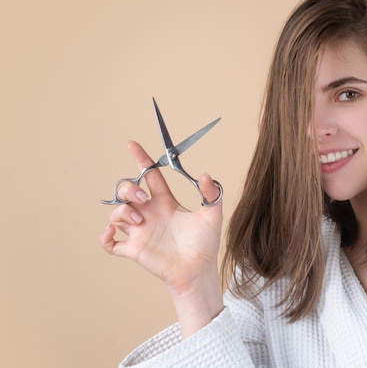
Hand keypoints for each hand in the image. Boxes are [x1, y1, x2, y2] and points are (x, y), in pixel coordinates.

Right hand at [100, 141, 223, 332]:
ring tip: (139, 221)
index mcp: (165, 202)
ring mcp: (140, 231)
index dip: (141, 159)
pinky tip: (111, 233)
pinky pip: (110, 243)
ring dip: (121, 212)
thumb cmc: (204, 244)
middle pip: (127, 191)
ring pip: (116, 213)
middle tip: (142, 198)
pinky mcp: (134, 250)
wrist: (198, 271)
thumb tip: (205, 175)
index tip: (132, 145)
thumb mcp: (212, 215)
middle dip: (129, 189)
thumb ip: (211, 194)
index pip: (149, 175)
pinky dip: (104, 237)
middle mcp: (150, 214)